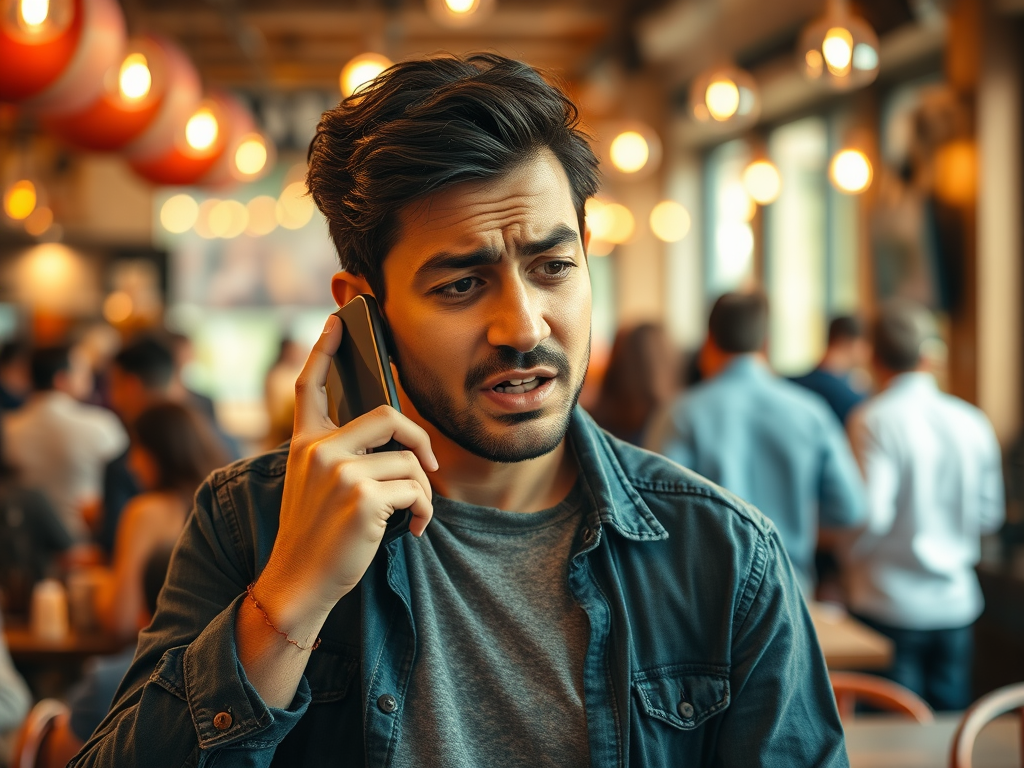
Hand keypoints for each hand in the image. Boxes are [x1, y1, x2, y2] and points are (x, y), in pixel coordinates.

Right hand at [257, 314, 436, 621]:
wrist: (298, 583)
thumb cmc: (316, 537)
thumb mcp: (316, 487)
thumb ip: (341, 456)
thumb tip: (398, 443)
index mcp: (304, 443)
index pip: (311, 385)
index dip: (324, 349)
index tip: (338, 320)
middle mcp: (318, 450)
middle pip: (387, 415)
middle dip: (419, 439)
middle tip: (429, 466)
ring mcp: (339, 471)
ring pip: (409, 460)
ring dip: (422, 492)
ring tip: (412, 515)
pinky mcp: (362, 496)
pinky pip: (416, 490)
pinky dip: (424, 511)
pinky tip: (414, 528)